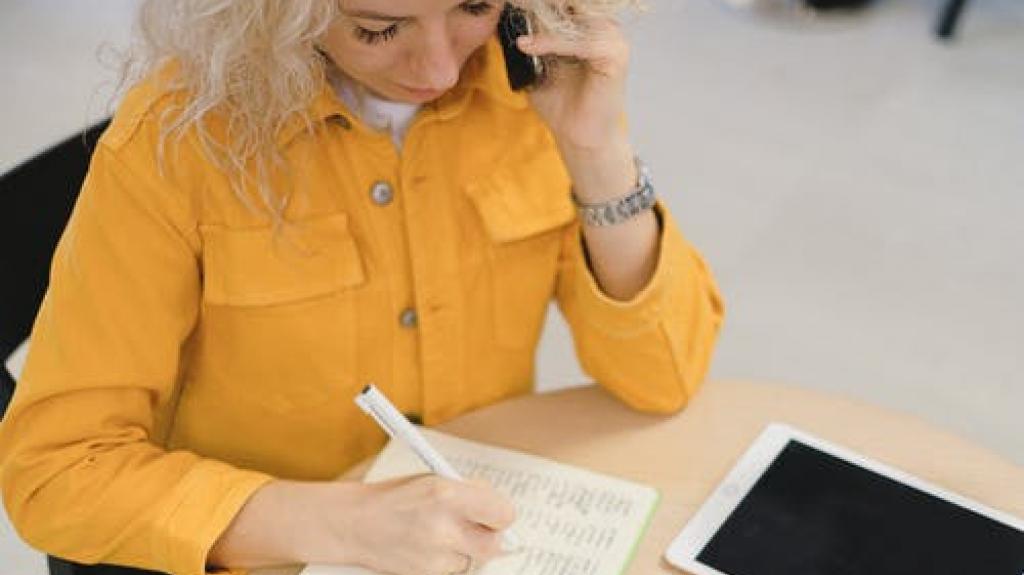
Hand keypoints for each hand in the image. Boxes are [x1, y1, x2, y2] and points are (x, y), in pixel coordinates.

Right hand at [344, 475, 517, 574]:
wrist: (354, 524)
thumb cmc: (395, 498)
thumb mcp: (433, 481)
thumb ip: (468, 492)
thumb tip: (498, 507)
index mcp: (448, 495)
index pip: (503, 513)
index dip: (501, 514)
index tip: (496, 513)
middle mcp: (444, 528)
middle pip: (494, 545)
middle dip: (489, 536)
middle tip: (478, 527)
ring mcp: (435, 557)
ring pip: (474, 559)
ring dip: (466, 549)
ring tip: (440, 533)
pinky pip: (454, 570)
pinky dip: (448, 560)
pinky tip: (428, 546)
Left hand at [516, 13, 630, 151]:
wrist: (577, 135)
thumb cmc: (559, 101)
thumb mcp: (536, 62)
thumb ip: (529, 37)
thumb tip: (505, 16)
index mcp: (589, 24)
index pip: (562, 4)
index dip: (536, 4)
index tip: (510, 5)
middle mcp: (604, 25)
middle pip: (571, 5)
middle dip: (539, 7)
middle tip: (511, 8)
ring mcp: (613, 38)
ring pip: (574, 19)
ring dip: (541, 22)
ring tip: (515, 29)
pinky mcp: (615, 55)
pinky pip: (581, 41)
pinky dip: (552, 42)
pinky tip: (528, 46)